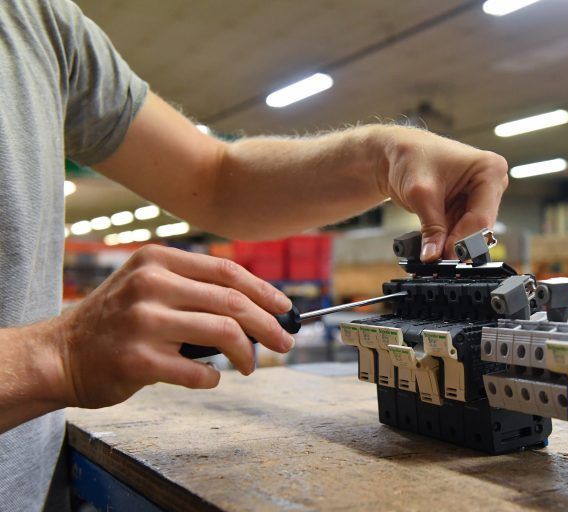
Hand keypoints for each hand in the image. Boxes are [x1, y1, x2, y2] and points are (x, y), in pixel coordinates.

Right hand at [50, 245, 292, 408]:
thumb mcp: (148, 284)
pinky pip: (198, 371)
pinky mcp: (137, 360)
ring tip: (250, 365)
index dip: (264, 291)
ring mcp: (143, 322)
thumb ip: (194, 287)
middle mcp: (151, 284)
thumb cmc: (116, 321)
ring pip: (224, 333)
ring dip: (248, 354)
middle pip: (232, 301)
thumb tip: (258, 305)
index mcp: (158, 260)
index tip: (285, 309)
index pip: (227, 271)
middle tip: (284, 343)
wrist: (59, 354)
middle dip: (268, 325)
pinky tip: (211, 377)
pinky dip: (213, 377)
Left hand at [374, 126, 508, 260]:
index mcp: (489, 169)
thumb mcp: (421, 194)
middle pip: (479, 226)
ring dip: (451, 242)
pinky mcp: (469, 205)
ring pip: (471, 232)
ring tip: (431, 249)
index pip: (481, 217)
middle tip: (437, 257)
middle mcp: (492, 182)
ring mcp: (482, 195)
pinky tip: (433, 243)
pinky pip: (461, 229)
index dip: (463, 241)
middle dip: (457, 243)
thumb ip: (431, 228)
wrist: (397, 152)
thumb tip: (434, 256)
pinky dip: (447, 238)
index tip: (446, 257)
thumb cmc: (411, 156)